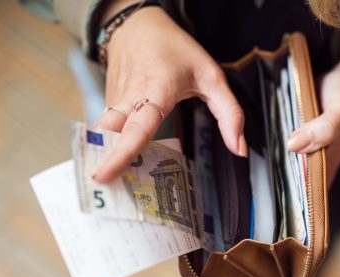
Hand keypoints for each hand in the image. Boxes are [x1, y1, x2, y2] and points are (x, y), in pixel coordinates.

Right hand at [92, 6, 246, 182]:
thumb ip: (229, 113)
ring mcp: (114, 99)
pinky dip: (108, 145)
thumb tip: (239, 149)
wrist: (137, 24)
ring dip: (102, 156)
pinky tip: (114, 163)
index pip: (137, 128)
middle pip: (108, 133)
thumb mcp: (211, 75)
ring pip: (102, 133)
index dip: (121, 154)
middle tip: (99, 190)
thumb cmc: (175, 48)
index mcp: (155, 90)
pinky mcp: (108, 102)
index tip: (104, 175)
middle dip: (100, 161)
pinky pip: (106, 129)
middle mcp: (130, 97)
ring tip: (106, 184)